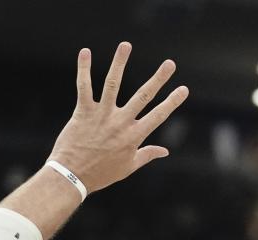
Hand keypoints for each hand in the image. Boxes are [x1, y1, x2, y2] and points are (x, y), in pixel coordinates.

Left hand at [47, 42, 189, 193]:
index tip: (184, 89)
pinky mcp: (83, 112)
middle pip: (143, 96)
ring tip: (126, 45)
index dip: (172, 101)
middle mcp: (121, 123)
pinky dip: (83, 69)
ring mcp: (102, 116)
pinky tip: (86, 52)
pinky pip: (84, 87)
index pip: (159, 115)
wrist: (73, 176)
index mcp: (134, 136)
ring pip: (113, 84)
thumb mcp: (128, 167)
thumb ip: (147, 154)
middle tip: (170, 64)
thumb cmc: (102, 174)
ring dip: (120, 63)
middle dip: (158, 79)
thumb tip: (165, 151)